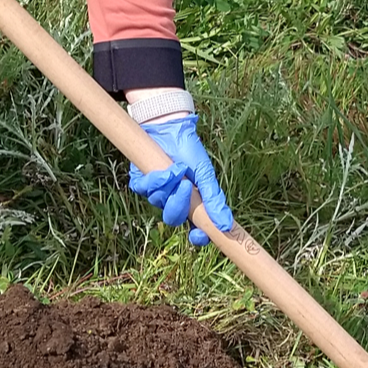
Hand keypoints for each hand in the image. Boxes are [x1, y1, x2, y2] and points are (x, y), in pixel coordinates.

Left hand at [128, 114, 232, 245]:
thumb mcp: (207, 175)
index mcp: (192, 205)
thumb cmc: (192, 153)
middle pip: (173, 218)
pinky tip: (166, 169)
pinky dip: (155, 180)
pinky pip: (144, 190)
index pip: (194, 230)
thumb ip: (214, 200)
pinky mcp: (140, 182)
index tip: (200, 235)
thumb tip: (226, 225)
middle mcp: (172, 202)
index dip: (197, 237)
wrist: (173, 129)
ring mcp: (156, 193)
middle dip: (178, 204)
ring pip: (158, 202)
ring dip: (168, 186)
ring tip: (178, 168)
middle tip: (186, 186)